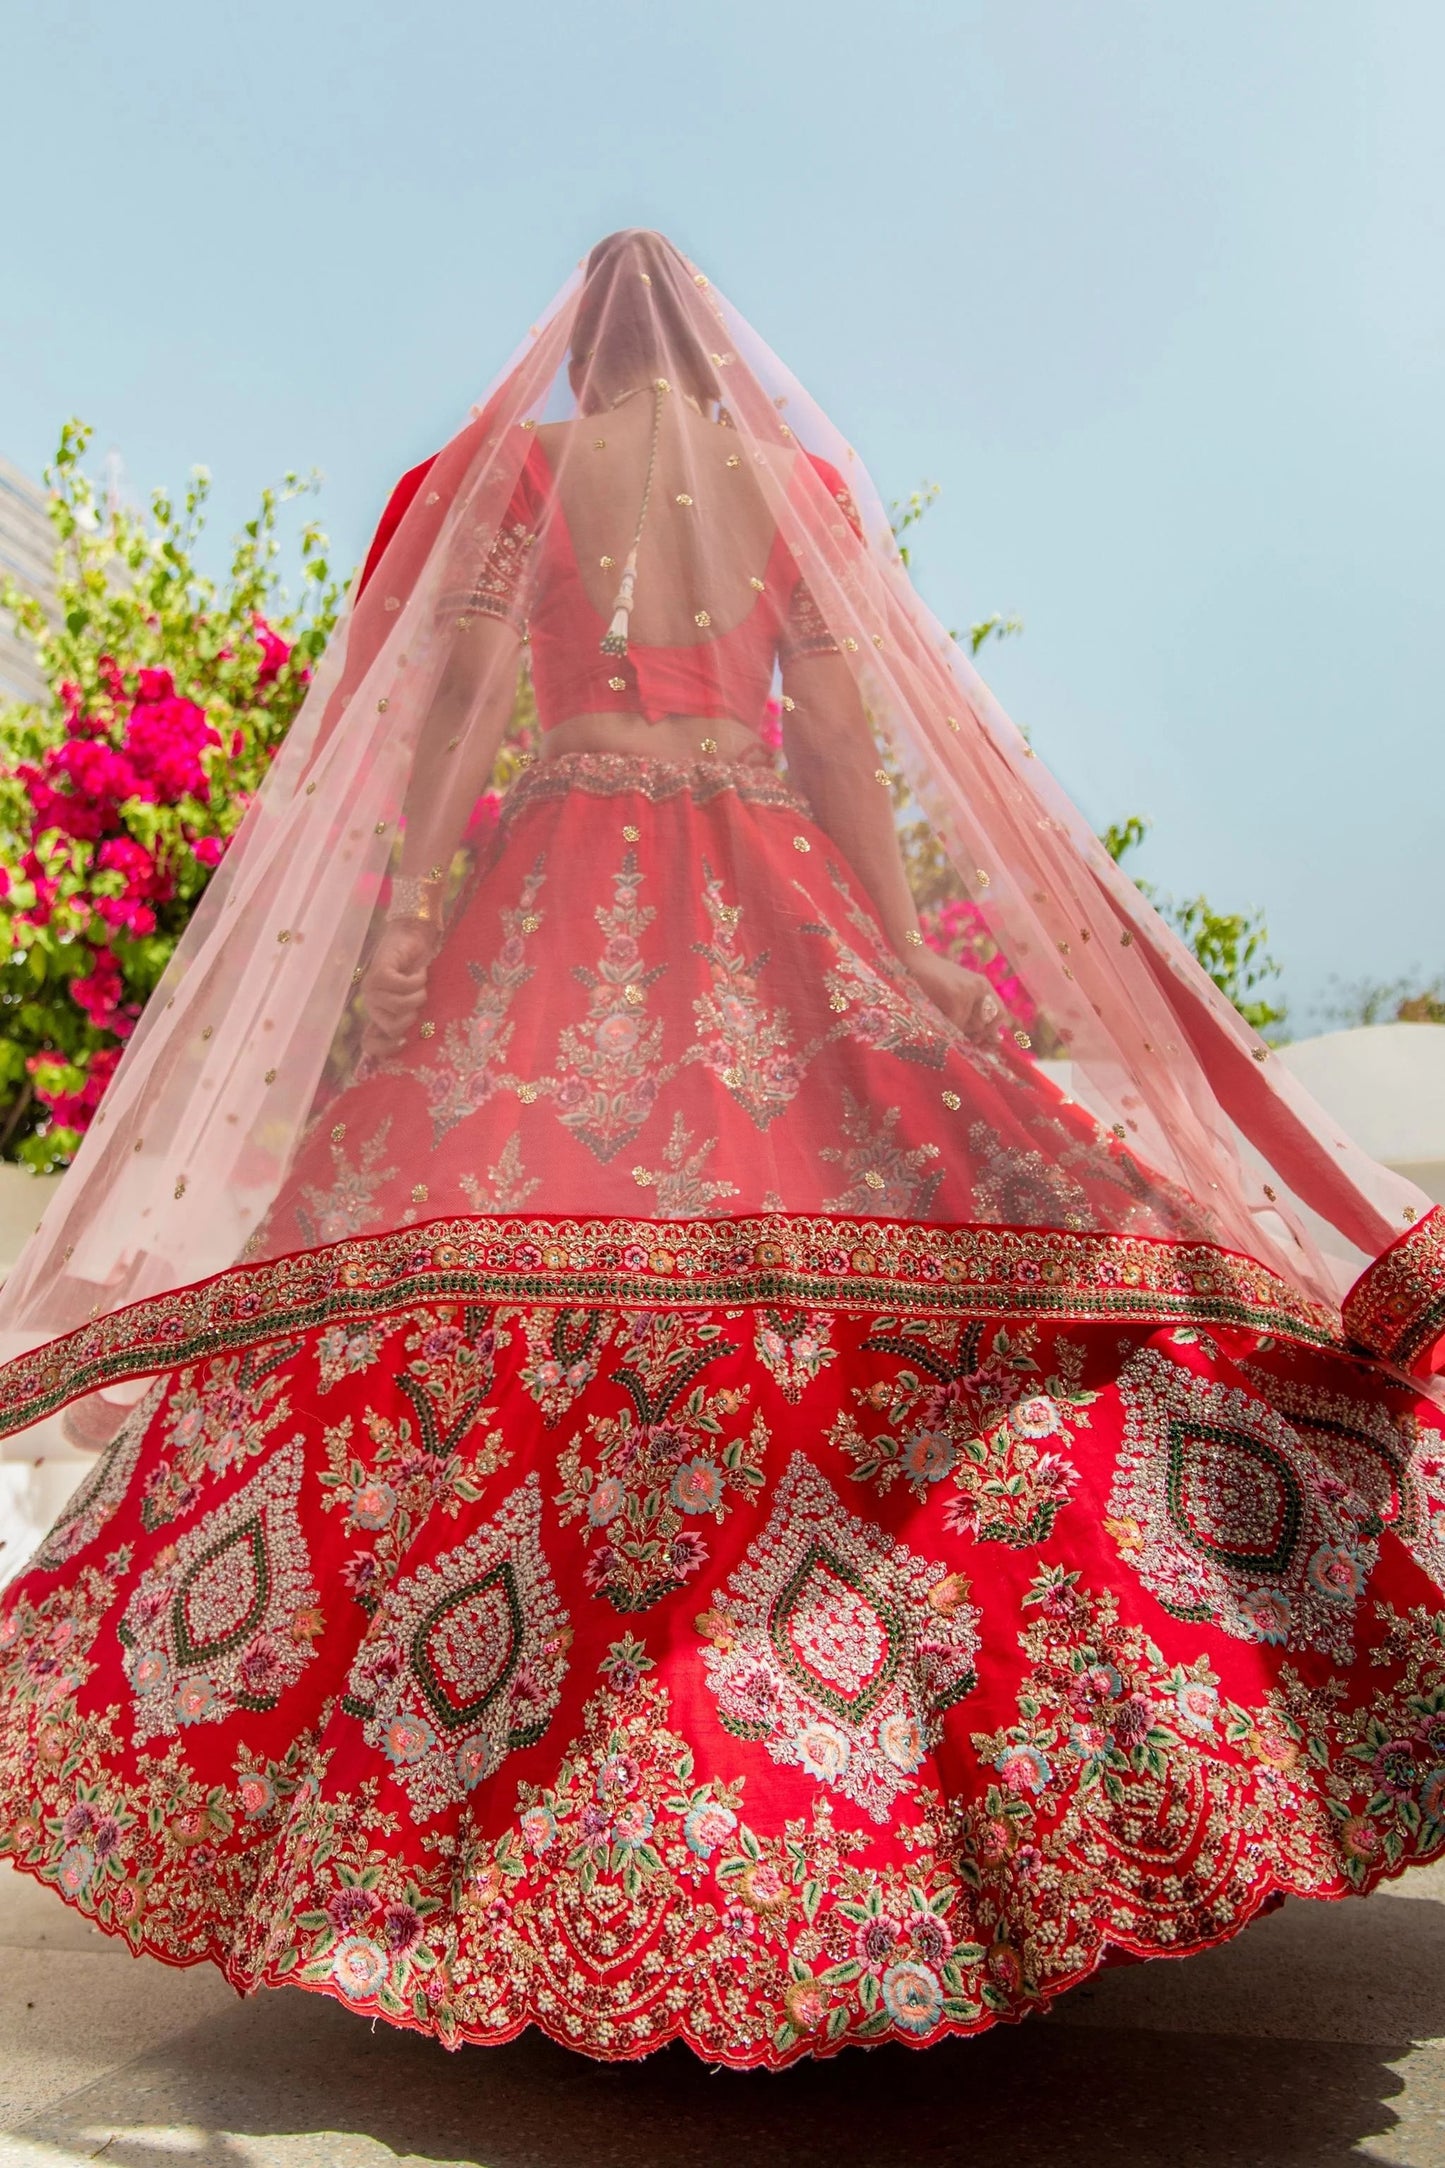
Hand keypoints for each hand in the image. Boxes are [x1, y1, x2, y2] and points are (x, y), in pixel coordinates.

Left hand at [360, 920, 436, 1060]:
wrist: (414, 937)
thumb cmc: (419, 970)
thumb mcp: (418, 1000)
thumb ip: (414, 1018)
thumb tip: (419, 1040)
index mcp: (379, 1014)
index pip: (370, 1043)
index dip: (387, 1049)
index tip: (406, 1043)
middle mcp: (372, 1004)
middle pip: (393, 1028)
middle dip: (414, 1014)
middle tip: (419, 997)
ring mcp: (372, 989)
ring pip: (400, 1007)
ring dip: (419, 994)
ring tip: (421, 983)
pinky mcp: (379, 974)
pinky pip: (402, 987)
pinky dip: (417, 980)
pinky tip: (419, 972)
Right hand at [900, 944, 1001, 1040]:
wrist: (918, 960)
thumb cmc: (935, 980)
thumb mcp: (958, 993)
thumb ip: (973, 1011)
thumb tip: (994, 1040)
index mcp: (984, 985)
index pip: (1001, 1013)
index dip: (992, 1029)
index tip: (979, 1037)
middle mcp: (981, 986)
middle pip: (985, 1023)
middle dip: (972, 1033)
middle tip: (958, 1032)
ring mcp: (969, 989)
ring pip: (969, 1025)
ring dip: (956, 1028)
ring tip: (944, 1018)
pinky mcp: (956, 994)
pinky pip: (957, 1021)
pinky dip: (947, 1024)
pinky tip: (938, 1016)